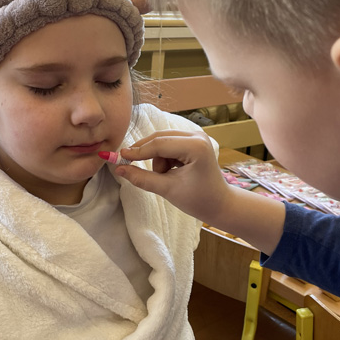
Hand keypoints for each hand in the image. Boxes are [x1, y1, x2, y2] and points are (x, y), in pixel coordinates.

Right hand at [117, 130, 231, 224]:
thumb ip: (142, 178)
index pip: (159, 144)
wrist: (220, 204)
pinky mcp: (193, 141)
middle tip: (129, 165)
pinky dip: (165, 158)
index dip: (137, 151)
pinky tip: (172, 172)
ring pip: (163, 142)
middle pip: (159, 138)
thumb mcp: (168, 190)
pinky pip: (169, 144)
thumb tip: (118, 168)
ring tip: (167, 177)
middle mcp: (197, 135)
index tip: (119, 157)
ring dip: (158, 159)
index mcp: (195, 146)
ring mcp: (196, 136)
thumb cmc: (198, 200)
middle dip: (147, 154)